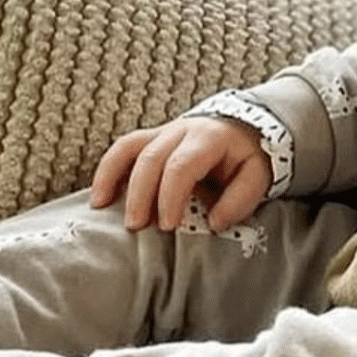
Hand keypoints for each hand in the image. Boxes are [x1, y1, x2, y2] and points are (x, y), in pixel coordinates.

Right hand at [90, 116, 269, 232]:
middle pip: (151, 158)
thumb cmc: (249, 156)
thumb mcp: (258, 176)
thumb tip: (214, 223)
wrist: (244, 128)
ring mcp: (163, 132)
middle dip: (141, 195)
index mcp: (209, 138)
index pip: (182, 166)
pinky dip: (107, 171)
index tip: (168, 226)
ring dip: (113, 178)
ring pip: (129, 148)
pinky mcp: (151, 138)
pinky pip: (123, 149)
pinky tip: (99, 197)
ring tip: (102, 208)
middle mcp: (181, 130)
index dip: (170, 196)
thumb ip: (240, 200)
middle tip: (138, 227)